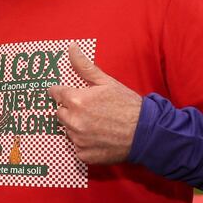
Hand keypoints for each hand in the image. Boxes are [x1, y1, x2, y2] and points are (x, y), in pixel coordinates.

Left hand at [48, 43, 142, 164]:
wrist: (146, 133)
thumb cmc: (128, 105)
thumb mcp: (107, 82)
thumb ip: (84, 66)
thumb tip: (71, 47)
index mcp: (77, 100)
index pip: (56, 93)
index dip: (61, 92)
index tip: (66, 92)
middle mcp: (74, 121)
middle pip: (60, 112)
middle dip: (70, 109)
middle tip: (88, 109)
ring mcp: (79, 140)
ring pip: (68, 130)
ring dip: (76, 126)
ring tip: (96, 123)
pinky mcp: (84, 155)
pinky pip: (77, 147)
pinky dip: (84, 143)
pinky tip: (98, 137)